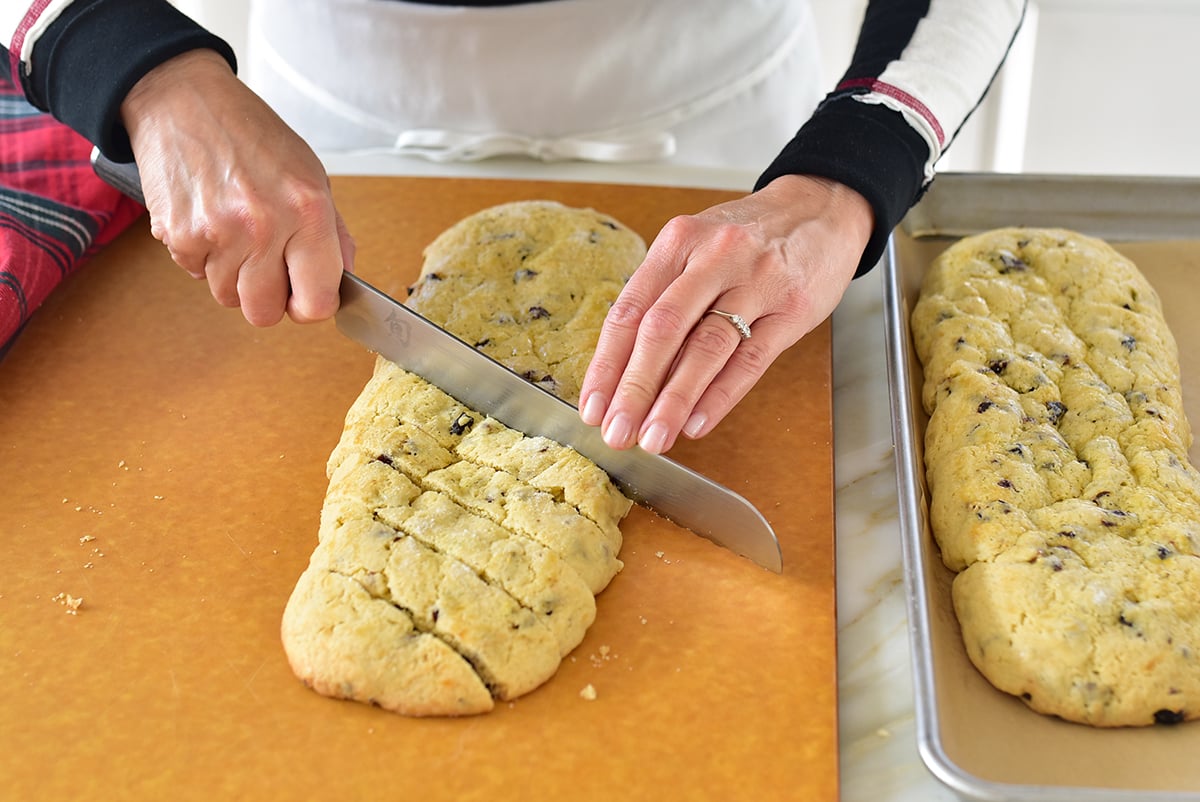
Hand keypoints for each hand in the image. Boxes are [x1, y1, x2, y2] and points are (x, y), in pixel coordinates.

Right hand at [120, 50, 352, 325]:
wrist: (184, 100)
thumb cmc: (252, 135)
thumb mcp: (312, 174)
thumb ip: (333, 234)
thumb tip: (342, 281)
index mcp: (307, 211)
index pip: (316, 303)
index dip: (311, 306)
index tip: (306, 293)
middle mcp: (263, 226)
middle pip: (265, 314)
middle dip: (269, 298)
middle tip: (269, 267)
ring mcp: (216, 233)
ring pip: (229, 298)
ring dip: (235, 278)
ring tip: (237, 235)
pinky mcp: (178, 235)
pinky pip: (197, 275)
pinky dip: (205, 259)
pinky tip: (212, 223)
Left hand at [579, 174, 872, 452]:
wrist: (822, 208)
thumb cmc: (749, 238)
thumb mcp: (697, 249)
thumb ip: (664, 299)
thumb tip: (626, 372)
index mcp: (678, 242)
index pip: (630, 310)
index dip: (606, 364)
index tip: (591, 407)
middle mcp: (713, 257)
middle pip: (662, 330)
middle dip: (634, 388)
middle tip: (616, 431)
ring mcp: (756, 282)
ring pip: (705, 348)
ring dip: (674, 401)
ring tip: (654, 438)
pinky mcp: (791, 308)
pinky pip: (750, 359)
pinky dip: (720, 395)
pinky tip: (697, 423)